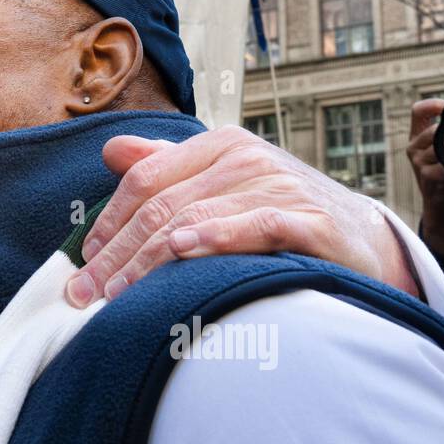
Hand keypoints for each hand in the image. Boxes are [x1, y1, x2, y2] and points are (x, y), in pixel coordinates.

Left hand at [65, 126, 418, 307]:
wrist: (362, 237)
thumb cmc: (280, 211)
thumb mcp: (222, 183)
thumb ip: (167, 167)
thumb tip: (111, 151)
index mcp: (218, 146)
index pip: (144, 180)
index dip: (107, 222)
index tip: (82, 263)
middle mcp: (245, 158)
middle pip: (161, 206)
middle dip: (116, 254)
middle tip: (84, 295)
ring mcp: (277, 185)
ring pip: (194, 220)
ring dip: (148, 262)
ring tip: (116, 297)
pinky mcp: (307, 219)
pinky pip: (253, 226)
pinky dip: (215, 238)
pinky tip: (182, 253)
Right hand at [406, 99, 443, 259]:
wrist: (440, 206)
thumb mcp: (442, 153)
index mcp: (417, 137)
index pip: (418, 111)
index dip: (433, 104)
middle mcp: (413, 148)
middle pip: (432, 128)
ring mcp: (418, 163)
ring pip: (439, 146)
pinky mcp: (427, 177)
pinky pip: (443, 166)